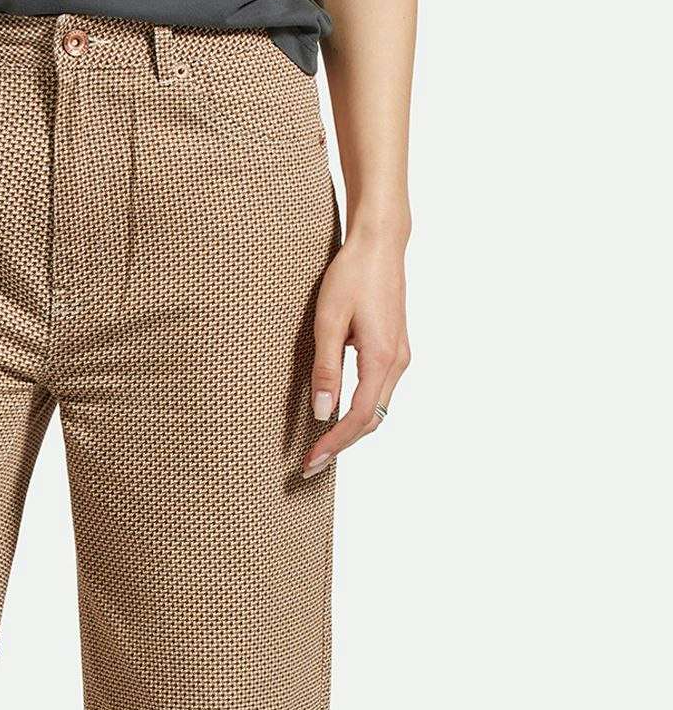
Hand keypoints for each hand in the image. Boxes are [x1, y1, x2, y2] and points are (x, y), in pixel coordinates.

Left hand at [303, 226, 410, 475]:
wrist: (379, 245)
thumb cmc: (352, 276)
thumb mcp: (328, 321)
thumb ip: (326, 368)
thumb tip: (323, 412)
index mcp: (382, 358)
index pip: (359, 416)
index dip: (334, 443)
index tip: (311, 461)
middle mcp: (397, 362)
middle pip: (372, 420)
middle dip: (341, 445)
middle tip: (310, 465)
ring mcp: (399, 356)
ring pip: (378, 408)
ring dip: (351, 431)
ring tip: (321, 447)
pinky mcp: (394, 349)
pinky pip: (379, 392)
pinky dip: (360, 412)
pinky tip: (338, 416)